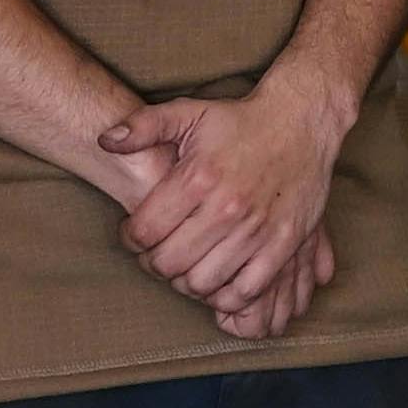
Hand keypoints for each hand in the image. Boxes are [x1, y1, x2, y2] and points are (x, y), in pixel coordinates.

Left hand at [96, 80, 350, 334]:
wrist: (302, 121)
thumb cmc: (240, 120)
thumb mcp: (189, 112)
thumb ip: (142, 125)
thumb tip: (106, 141)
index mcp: (198, 178)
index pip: (144, 232)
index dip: (130, 240)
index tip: (134, 235)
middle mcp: (227, 207)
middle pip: (169, 263)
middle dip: (154, 264)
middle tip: (157, 254)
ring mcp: (258, 229)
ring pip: (204, 282)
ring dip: (187, 282)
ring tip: (186, 267)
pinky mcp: (284, 243)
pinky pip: (247, 290)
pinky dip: (226, 295)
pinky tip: (219, 279)